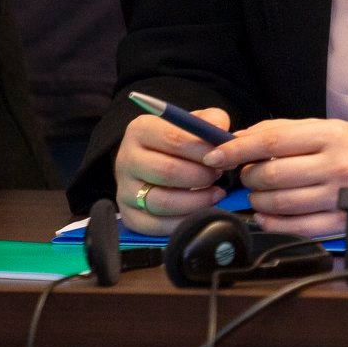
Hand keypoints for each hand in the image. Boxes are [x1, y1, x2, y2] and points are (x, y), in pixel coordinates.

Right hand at [115, 108, 229, 234]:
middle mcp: (127, 159)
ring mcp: (124, 189)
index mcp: (141, 130)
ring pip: (161, 201)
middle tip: (219, 175)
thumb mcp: (194, 122)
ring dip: (196, 200)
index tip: (223, 156)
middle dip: (201, 176)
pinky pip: (154, 225)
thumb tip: (220, 132)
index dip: (203, 150)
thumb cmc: (179, 141)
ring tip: (215, 193)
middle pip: (166, 171)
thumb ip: (211, 120)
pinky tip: (200, 211)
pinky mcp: (128, 215)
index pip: (173, 138)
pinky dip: (182, 222)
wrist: (155, 161)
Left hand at [204, 118, 347, 237]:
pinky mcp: (340, 223)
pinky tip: (268, 215)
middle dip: (249, 176)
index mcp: (332, 135)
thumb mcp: (334, 128)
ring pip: (279, 203)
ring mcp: (338, 197)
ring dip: (258, 199)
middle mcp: (335, 165)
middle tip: (248, 174)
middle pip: (272, 174)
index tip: (216, 154)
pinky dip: (272, 223)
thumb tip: (243, 137)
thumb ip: (290, 131)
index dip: (238, 149)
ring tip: (260, 193)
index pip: (273, 140)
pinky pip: (295, 227)